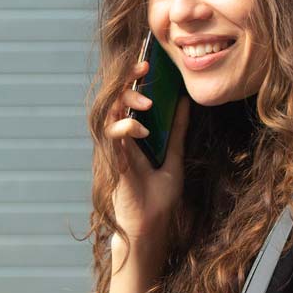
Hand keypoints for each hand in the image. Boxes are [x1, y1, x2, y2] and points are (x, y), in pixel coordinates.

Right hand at [104, 57, 190, 240]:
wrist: (152, 227)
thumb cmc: (158, 198)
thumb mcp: (174, 157)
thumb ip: (177, 132)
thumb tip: (184, 102)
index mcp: (130, 137)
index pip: (126, 100)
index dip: (132, 80)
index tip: (148, 64)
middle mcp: (118, 141)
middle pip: (113, 99)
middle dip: (126, 81)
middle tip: (144, 70)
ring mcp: (112, 151)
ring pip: (107, 112)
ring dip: (125, 101)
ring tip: (146, 103)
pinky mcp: (112, 163)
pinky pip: (111, 136)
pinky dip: (124, 127)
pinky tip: (141, 129)